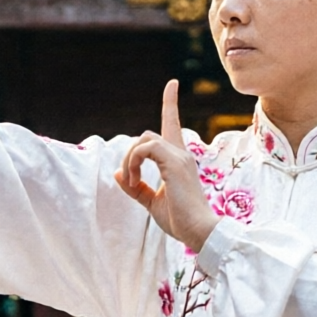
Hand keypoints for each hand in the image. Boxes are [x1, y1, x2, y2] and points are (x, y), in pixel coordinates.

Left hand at [114, 81, 215, 250]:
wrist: (199, 232)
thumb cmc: (180, 220)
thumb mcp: (151, 202)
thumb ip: (136, 187)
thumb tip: (118, 174)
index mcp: (178, 161)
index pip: (173, 124)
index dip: (170, 103)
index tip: (172, 84)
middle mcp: (181, 154)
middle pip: (147, 135)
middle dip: (129, 155)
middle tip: (129, 182)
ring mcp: (179, 157)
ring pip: (144, 139)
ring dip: (130, 159)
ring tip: (132, 182)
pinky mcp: (174, 163)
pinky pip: (145, 148)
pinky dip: (133, 162)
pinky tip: (134, 180)